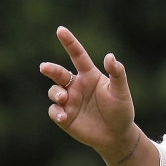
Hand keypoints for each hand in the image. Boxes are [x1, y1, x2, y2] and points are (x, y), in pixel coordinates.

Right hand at [39, 26, 136, 158]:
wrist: (117, 135)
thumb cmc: (121, 110)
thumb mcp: (121, 92)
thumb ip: (117, 74)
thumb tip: (110, 56)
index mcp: (89, 75)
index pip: (77, 55)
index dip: (69, 43)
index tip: (60, 30)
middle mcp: (76, 86)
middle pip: (58, 73)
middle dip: (50, 69)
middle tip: (44, 68)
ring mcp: (69, 101)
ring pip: (53, 91)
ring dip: (55, 93)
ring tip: (63, 98)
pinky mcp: (64, 116)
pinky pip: (54, 110)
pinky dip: (56, 111)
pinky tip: (63, 115)